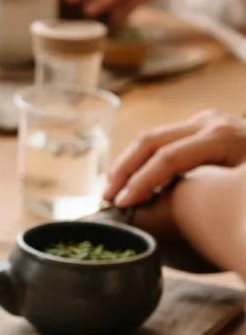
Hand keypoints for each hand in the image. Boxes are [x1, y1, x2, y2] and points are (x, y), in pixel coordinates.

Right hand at [105, 110, 245, 205]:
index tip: (121, 208)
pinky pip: (163, 144)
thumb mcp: (228, 198)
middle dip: (124, 171)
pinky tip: (132, 185)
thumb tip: (147, 212)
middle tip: (106, 200)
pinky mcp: (205, 134)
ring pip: (152, 139)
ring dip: (128, 166)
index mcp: (222, 135)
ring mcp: (208, 125)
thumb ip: (189, 200)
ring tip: (112, 193)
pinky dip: (142, 164)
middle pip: (151, 140)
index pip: (166, 156)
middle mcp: (213, 123)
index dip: (139, 182)